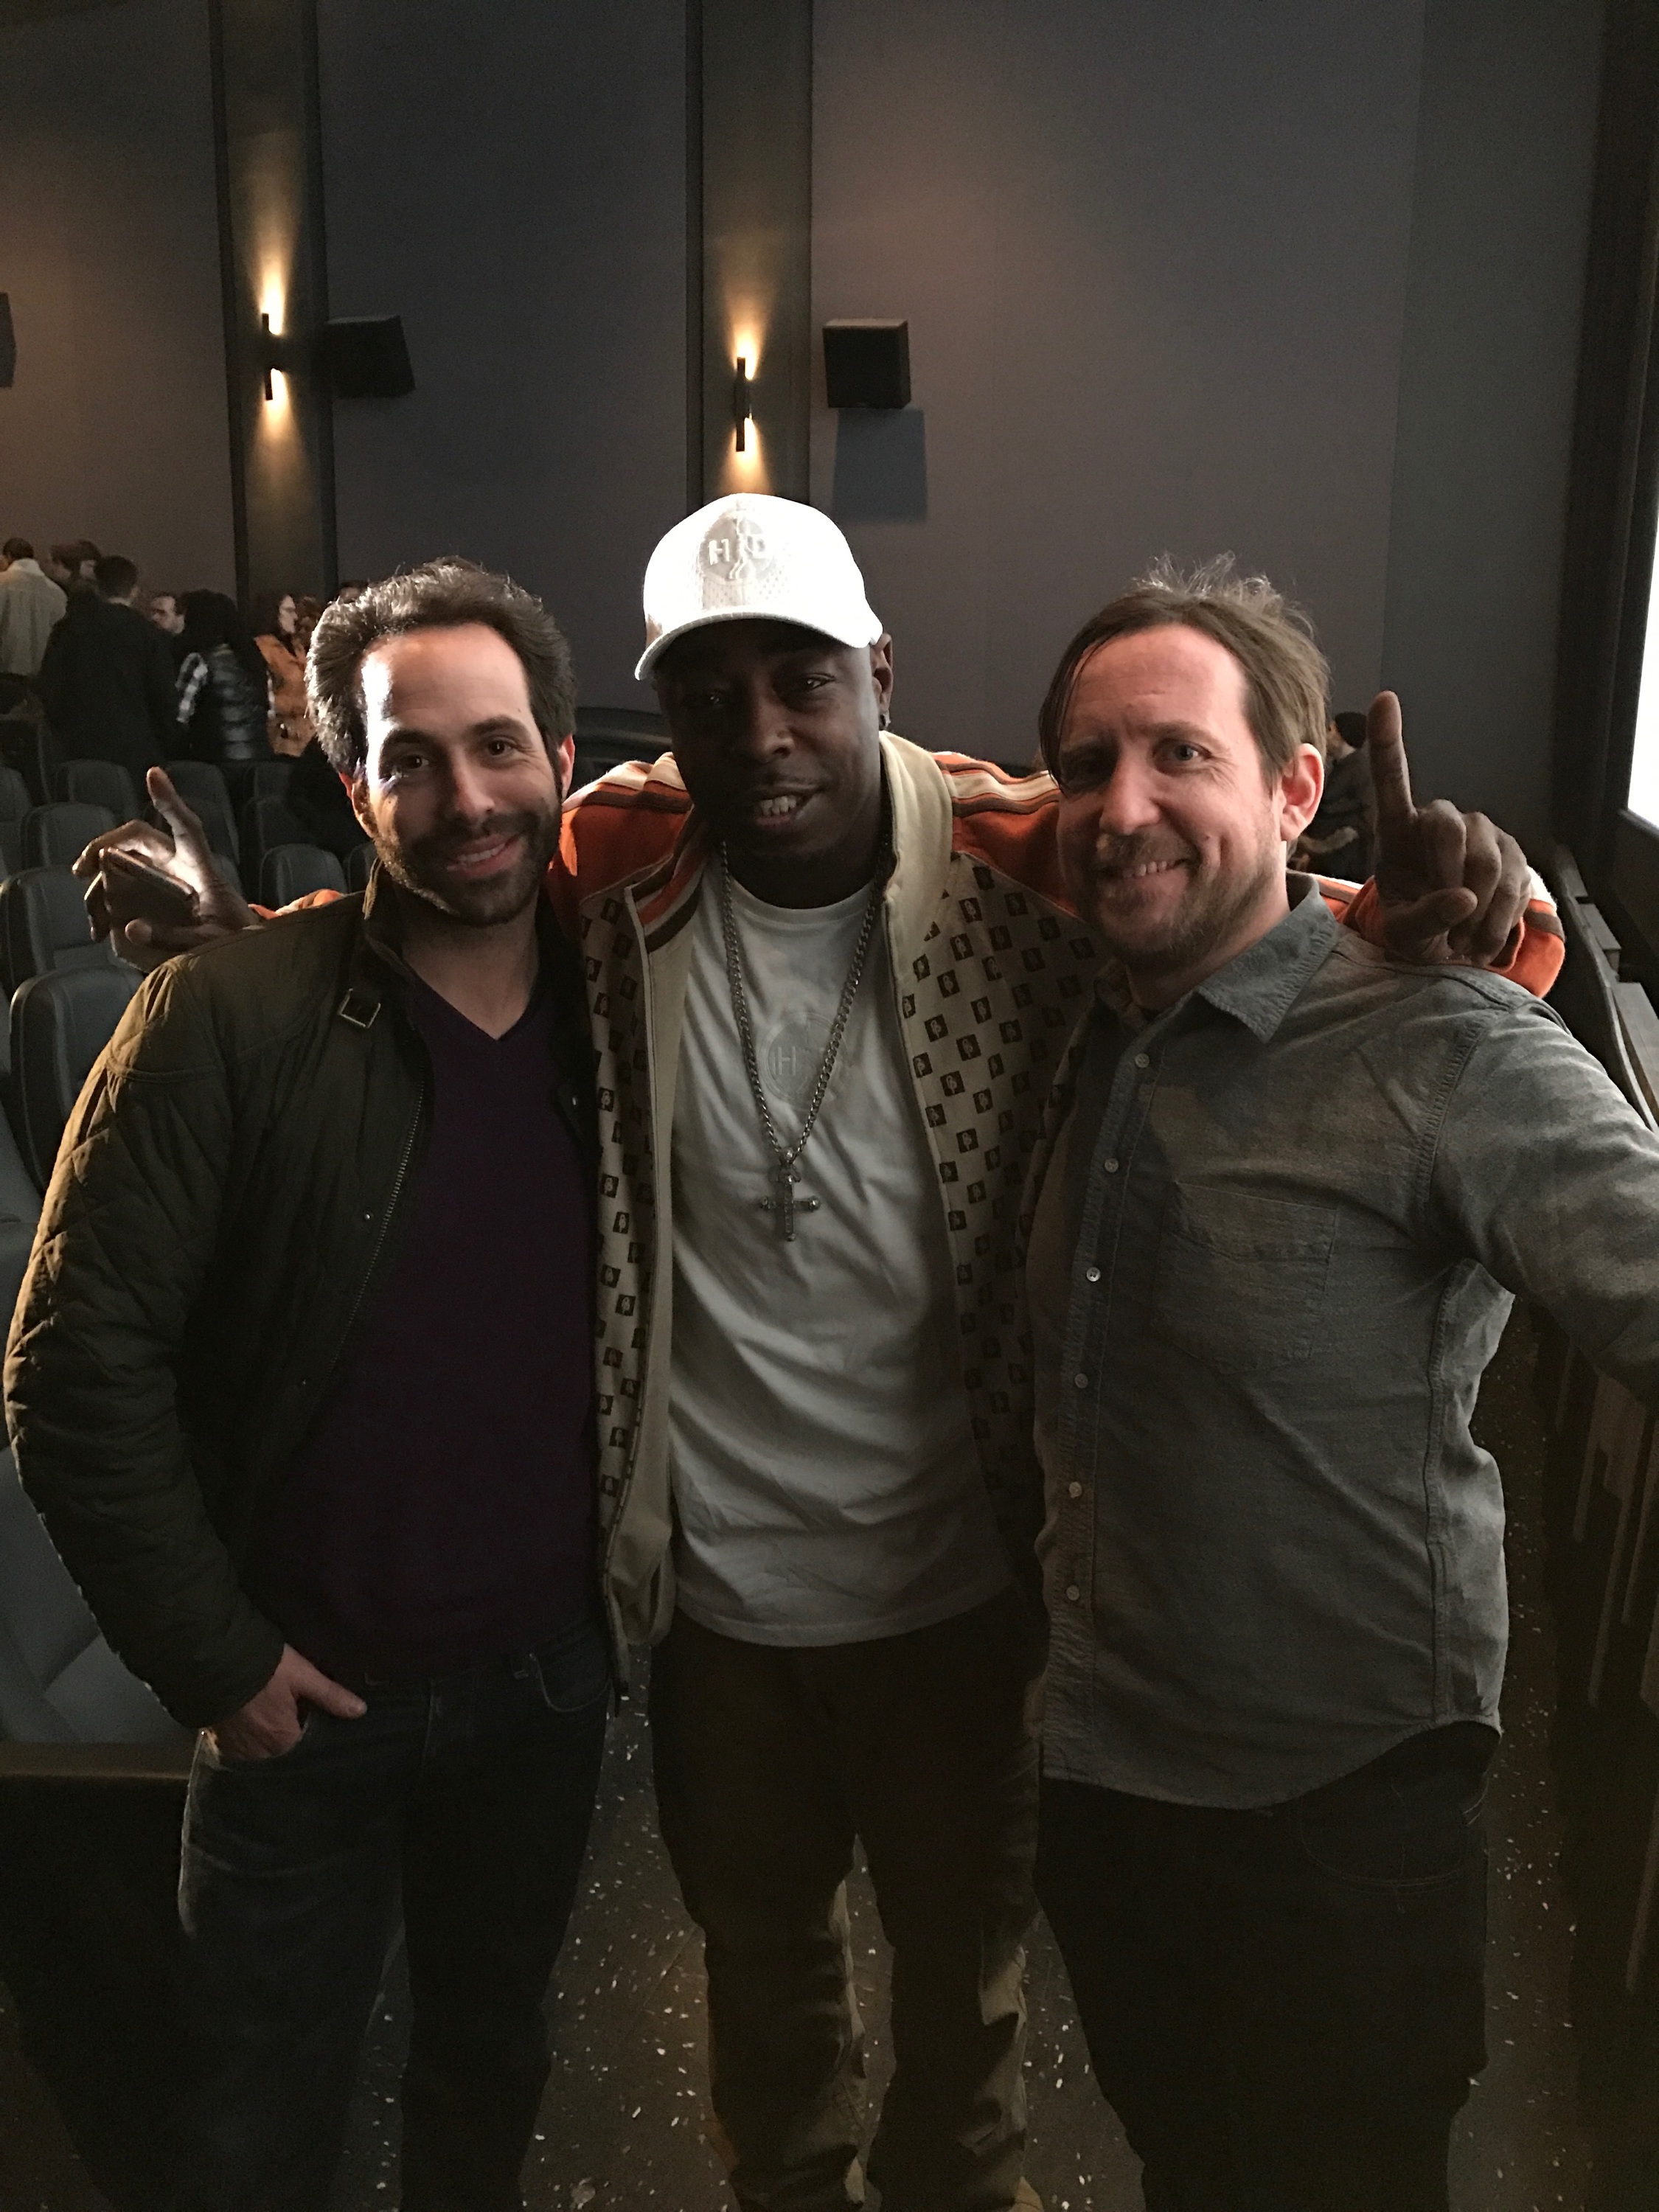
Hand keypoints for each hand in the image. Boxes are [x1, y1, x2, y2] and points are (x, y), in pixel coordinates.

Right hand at [74, 766, 257, 968]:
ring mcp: (168, 877)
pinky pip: (126, 886)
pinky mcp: (159, 894)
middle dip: (104, 845)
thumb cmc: (232, 939)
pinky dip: (109, 902)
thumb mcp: (207, 942)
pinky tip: (100, 928)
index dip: (170, 801)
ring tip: (92, 917)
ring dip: (101, 881)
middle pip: (138, 838)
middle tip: (80, 871)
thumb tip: (130, 928)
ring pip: (125, 861)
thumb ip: (173, 936)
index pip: (187, 826)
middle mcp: (181, 864)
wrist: (242, 952)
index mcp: (201, 865)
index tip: (153, 775)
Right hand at [209, 1644, 365, 1762]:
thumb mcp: (303, 1676)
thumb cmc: (264, 1668)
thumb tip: (361, 1711)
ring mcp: (236, 1751)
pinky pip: (241, 1749)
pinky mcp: (218, 1742)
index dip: (313, 1731)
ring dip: (269, 1740)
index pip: (308, 1747)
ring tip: (274, 1717)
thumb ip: (330, 1696)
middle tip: (294, 1713)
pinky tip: (253, 1722)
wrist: (213, 1660)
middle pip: (284, 1752)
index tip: (315, 1717)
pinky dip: (249, 1739)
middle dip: (291, 1737)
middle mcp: (260, 1754)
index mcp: (284, 1741)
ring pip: (262, 1752)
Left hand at [1367, 691, 1529, 964]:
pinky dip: (1499, 920)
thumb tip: (1463, 897)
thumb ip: (1422, 918)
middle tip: (1445, 927)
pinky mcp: (1515, 853)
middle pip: (1451, 830)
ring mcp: (1482, 833)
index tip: (1384, 699)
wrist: (1452, 948)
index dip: (1389, 742)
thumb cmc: (1415, 930)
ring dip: (1477, 911)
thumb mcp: (1403, 934)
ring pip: (1487, 861)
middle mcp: (1441, 821)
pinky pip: (1515, 882)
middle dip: (1449, 879)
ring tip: (1461, 941)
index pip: (1392, 782)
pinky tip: (1483, 939)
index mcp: (1398, 832)